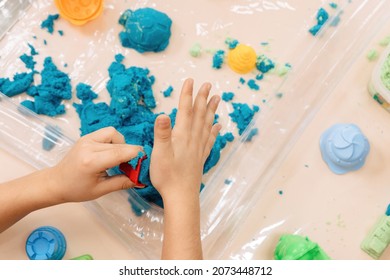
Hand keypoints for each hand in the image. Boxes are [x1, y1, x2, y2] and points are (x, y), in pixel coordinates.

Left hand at [50, 127, 141, 202]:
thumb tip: (141, 180)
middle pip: (120, 144)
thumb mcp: (101, 190)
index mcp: (91, 161)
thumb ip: (122, 182)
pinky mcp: (87, 137)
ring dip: (122, 144)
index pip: (120, 153)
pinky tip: (112, 153)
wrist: (56, 182)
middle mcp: (89, 146)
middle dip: (130, 153)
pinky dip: (114, 141)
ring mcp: (87, 139)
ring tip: (119, 159)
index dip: (135, 156)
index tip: (144, 162)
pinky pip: (107, 133)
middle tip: (133, 165)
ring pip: (114, 134)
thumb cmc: (77, 189)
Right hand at [150, 78, 220, 201]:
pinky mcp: (201, 157)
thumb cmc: (167, 176)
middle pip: (199, 115)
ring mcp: (199, 148)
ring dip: (211, 110)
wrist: (181, 196)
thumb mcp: (160, 154)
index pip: (185, 111)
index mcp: (182, 136)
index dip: (187, 95)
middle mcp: (193, 139)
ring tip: (217, 99)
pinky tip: (218, 126)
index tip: (191, 80)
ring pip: (207, 125)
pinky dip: (215, 131)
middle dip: (202, 98)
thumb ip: (162, 133)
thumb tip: (163, 114)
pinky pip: (210, 140)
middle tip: (208, 84)